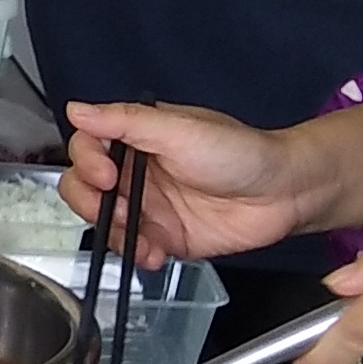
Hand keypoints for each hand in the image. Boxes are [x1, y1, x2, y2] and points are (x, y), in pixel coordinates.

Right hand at [60, 99, 335, 262]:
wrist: (284, 193)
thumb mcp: (179, 129)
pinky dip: (135, 254)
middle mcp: (138, 172)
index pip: (87, 146)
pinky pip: (133, 248)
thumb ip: (125, 121)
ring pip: (103, 221)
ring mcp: (149, 207)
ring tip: (139, 235)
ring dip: (111, 232)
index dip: (87, 161)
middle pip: (84, 186)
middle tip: (113, 207)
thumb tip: (77, 109)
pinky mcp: (166, 237)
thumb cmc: (241, 151)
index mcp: (137, 138)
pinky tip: (153, 253)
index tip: (105, 173)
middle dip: (89, 201)